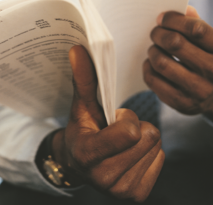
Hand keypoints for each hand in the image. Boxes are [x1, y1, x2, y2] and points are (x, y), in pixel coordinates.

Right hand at [52, 46, 163, 201]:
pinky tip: (129, 151)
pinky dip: (147, 151)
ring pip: (156, 145)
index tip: (113, 117)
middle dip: (135, 126)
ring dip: (142, 138)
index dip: (127, 118)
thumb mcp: (81, 104)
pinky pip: (160, 157)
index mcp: (88, 155)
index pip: (130, 132)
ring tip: (122, 140)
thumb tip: (78, 49)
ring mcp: (122, 190)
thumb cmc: (82, 130)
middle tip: (116, 129)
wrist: (79, 164)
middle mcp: (105, 179)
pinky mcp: (138, 194)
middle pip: (148, 136)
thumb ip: (83, 78)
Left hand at [144, 6, 212, 116]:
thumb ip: (199, 25)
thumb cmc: (212, 61)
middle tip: (155, 32)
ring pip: (161, 62)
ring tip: (155, 48)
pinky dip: (148, 68)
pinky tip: (153, 64)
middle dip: (159, 33)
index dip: (175, 20)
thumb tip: (183, 9)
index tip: (162, 18)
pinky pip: (154, 81)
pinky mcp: (183, 104)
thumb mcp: (212, 43)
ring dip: (153, 51)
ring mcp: (199, 90)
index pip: (196, 29)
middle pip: (175, 44)